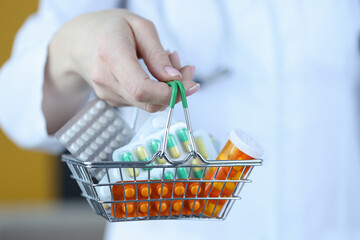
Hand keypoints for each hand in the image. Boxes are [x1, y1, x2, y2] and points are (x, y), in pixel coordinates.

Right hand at [44, 9, 199, 132]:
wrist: (78, 41)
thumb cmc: (110, 28)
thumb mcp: (140, 27)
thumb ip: (157, 54)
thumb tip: (175, 79)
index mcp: (110, 55)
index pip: (141, 88)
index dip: (169, 93)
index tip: (189, 84)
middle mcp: (105, 79)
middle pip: (148, 101)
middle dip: (176, 92)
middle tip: (188, 70)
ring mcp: (106, 93)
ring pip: (147, 104)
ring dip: (168, 90)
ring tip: (172, 63)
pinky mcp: (112, 99)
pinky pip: (141, 101)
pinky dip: (157, 91)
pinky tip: (157, 72)